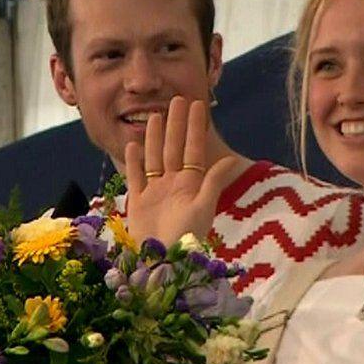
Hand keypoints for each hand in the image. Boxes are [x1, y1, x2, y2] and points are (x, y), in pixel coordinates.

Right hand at [124, 96, 237, 245]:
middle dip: (176, 125)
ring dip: (156, 137)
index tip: (197, 105)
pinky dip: (134, 160)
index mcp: (191, 185)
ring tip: (156, 116)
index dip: (195, 127)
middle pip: (174, 148)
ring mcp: (155, 192)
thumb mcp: (203, 208)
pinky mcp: (138, 202)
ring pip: (155, 158)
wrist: (163, 262)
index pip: (193, 149)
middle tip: (177, 100)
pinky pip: (135, 176)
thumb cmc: (186, 238)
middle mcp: (173, 185)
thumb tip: (230, 160)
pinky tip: (133, 144)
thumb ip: (213, 182)